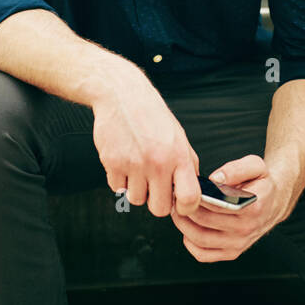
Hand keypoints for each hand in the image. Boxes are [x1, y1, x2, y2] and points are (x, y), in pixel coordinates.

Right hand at [91, 69, 201, 218]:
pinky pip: (117, 188)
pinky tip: (124, 162)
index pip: (189, 198)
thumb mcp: (179, 136)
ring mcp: (133, 164)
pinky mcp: (112, 163)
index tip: (180, 205)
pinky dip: (120, 180)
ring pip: (136, 200)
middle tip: (154, 186)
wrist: (121, 95)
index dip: (186, 208)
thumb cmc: (151, 115)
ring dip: (137, 190)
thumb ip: (187, 164)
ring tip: (137, 169)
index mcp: (178, 156)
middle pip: (159, 209)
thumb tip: (191, 191)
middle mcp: (157, 162)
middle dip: (157, 201)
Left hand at [171, 154, 292, 262]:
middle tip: (175, 197)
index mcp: (253, 207)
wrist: (274, 202)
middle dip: (184, 209)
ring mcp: (239, 244)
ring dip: (183, 225)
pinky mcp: (232, 253)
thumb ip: (236, 169)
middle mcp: (246, 229)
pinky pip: (203, 254)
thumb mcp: (256, 165)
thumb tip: (214, 180)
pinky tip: (188, 228)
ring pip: (200, 240)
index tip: (185, 187)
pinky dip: (189, 243)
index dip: (196, 197)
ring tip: (177, 210)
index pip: (216, 205)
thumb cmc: (261, 183)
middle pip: (204, 222)